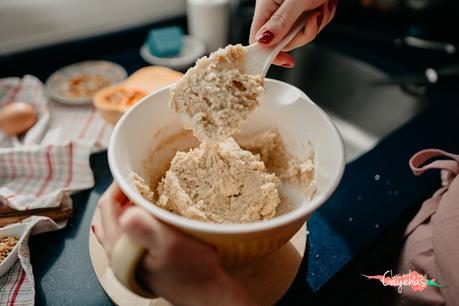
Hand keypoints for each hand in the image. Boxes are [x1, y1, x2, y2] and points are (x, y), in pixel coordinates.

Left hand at [93, 182, 255, 305]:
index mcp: (120, 247)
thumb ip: (146, 229)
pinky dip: (137, 217)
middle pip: (110, 213)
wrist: (206, 294)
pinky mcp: (141, 259)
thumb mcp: (171, 245)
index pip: (107, 206)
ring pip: (120, 222)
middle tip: (141, 181)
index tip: (133, 172)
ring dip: (130, 205)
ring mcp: (128, 257)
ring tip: (147, 194)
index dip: (118, 185)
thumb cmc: (192, 270)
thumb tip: (127, 212)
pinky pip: (131, 231)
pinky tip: (151, 214)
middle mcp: (118, 253)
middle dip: (123, 193)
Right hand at [249, 0, 337, 66]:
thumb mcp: (297, 0)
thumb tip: (263, 42)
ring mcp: (289, 11)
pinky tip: (325, 3)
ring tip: (322, 4)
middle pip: (284, 40)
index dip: (272, 53)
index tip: (287, 60)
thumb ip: (281, 22)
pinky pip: (311, 24)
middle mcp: (275, 10)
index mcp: (266, 7)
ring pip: (300, 33)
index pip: (259, 40)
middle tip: (314, 16)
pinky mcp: (302, 10)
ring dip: (317, 23)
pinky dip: (323, 17)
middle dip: (304, 33)